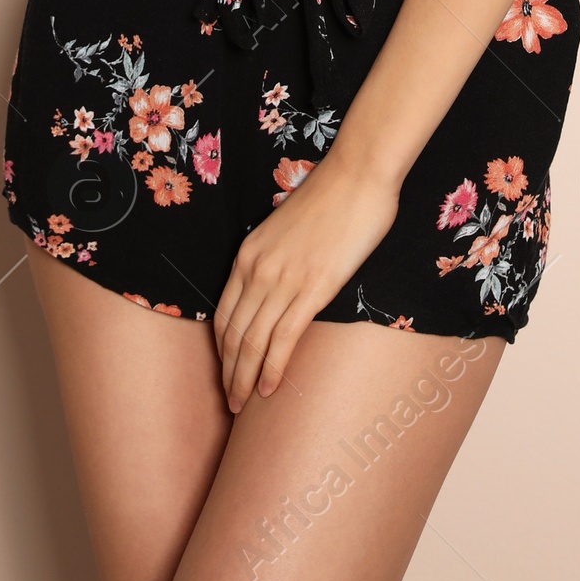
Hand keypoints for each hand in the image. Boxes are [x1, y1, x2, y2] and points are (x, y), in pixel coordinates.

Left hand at [214, 153, 398, 410]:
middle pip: (233, 335)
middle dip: (229, 373)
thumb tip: (277, 290)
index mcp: (248, 254)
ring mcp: (283, 280)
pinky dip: (272, 369)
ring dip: (245, 379)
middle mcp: (257, 269)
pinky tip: (269, 389)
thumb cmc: (330, 197)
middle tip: (231, 402)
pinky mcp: (312, 289)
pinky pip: (282, 339)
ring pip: (253, 343)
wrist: (357, 174)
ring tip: (244, 405)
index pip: (223, 314)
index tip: (226, 373)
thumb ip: (275, 259)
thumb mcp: (285, 229)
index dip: (222, 351)